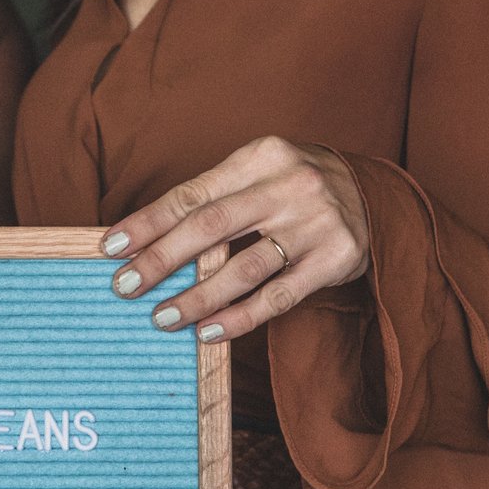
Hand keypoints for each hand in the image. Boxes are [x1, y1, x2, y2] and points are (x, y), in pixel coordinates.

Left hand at [99, 137, 369, 341]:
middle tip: (126, 286)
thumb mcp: (260, 173)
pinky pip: (279, 296)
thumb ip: (215, 198)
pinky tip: (209, 331)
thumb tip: (147, 240)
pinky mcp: (337, 259)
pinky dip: (241, 316)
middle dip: (163, 259)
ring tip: (163, 317)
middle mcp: (290, 185)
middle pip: (212, 226)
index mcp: (261, 156)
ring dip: (198, 296)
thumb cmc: (295, 187)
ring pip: (244, 267)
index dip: (149, 222)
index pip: (193, 193)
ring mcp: (317, 222)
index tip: (112, 247)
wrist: (375, 196)